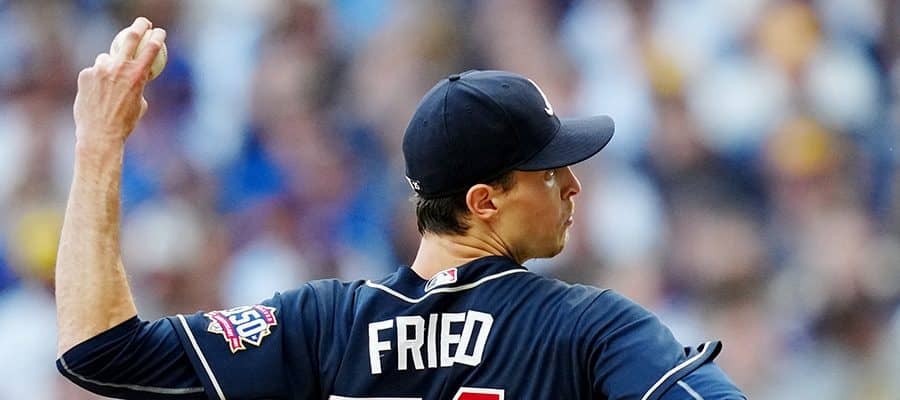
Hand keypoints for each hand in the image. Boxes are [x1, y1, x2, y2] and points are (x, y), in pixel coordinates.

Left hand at [73, 17, 165, 146]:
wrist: (100, 135)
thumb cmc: (125, 123)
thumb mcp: (140, 103)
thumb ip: (139, 86)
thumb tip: (139, 76)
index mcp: (138, 75)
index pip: (151, 48)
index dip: (158, 37)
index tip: (160, 32)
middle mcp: (119, 68)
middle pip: (130, 37)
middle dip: (140, 26)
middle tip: (143, 24)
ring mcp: (100, 69)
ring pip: (107, 58)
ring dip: (110, 65)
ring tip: (109, 85)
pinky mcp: (85, 74)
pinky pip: (94, 71)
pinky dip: (97, 79)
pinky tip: (97, 95)